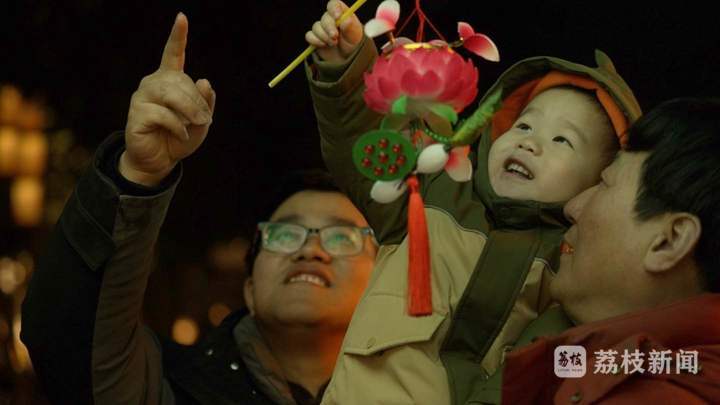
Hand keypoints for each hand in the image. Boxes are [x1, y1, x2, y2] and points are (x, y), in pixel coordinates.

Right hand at [121, 12, 215, 185]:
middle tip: (205, 119)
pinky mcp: (135, 113)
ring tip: (196, 124)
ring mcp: (142, 97)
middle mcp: (153, 83)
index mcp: (170, 80)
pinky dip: (176, 126)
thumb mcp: (201, 121)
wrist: (161, 160)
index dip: (178, 36)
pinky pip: (161, 113)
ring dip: (189, 110)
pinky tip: (179, 134)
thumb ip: (206, 102)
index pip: (173, 53)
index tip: (182, 18)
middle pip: (180, 80)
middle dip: (197, 101)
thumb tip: (204, 80)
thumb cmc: (180, 137)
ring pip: (170, 94)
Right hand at [305, 0, 362, 62]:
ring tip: (334, 43)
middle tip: (335, 37)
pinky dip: (315, 40)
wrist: (347, 57)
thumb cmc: (353, 42)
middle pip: (324, 18)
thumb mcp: (355, 35)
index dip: (334, 9)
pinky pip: (309, 36)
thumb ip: (350, 26)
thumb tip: (345, 20)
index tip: (337, 17)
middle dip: (329, 28)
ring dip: (324, 36)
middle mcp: (330, 19)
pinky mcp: (315, 38)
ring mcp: (322, 28)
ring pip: (316, 27)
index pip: (334, 4)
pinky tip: (323, 45)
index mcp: (341, 13)